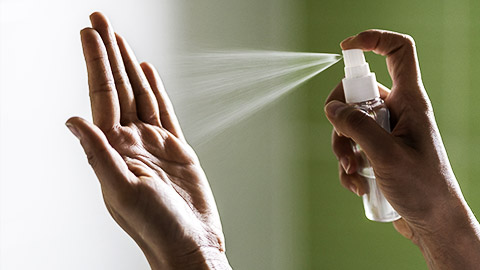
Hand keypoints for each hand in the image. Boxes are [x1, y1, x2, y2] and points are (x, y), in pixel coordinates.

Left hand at [66, 12, 229, 269]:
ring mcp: (154, 143)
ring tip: (120, 39)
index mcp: (114, 149)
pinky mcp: (177, 148)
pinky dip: (156, 89)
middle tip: (100, 20)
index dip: (95, 63)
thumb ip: (98, 154)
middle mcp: (130, 141)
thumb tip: (71, 120)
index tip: (89, 33)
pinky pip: (163, 110)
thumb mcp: (121, 191)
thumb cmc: (155, 227)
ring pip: (139, 94)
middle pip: (117, 87)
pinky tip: (148, 71)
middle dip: (108, 53)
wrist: (189, 244)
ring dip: (128, 65)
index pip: (101, 95)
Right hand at [325, 30, 479, 268]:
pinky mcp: (378, 152)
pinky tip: (358, 185)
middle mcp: (397, 112)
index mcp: (410, 102)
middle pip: (358, 93)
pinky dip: (348, 166)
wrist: (432, 222)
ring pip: (349, 124)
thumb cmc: (424, 188)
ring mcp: (386, 132)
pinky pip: (352, 147)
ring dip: (342, 149)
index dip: (373, 40)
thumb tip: (332, 108)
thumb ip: (357, 126)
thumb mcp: (386, 155)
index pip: (398, 52)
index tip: (345, 47)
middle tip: (342, 138)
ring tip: (353, 172)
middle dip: (340, 118)